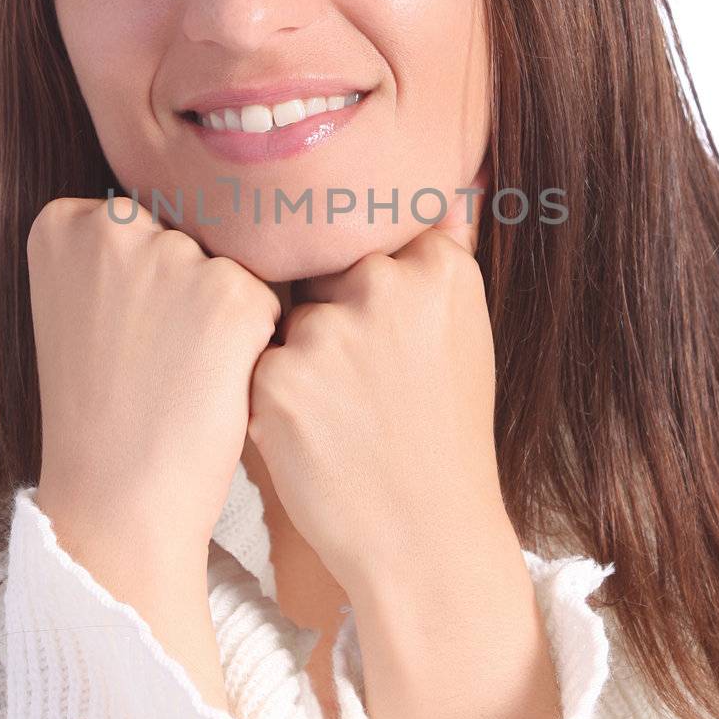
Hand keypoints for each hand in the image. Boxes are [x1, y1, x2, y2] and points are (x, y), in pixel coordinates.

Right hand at [28, 197, 281, 559]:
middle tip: (148, 363)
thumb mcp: (82, 309)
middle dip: (185, 295)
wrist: (115, 501)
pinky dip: (253, 347)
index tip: (113, 337)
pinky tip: (209, 387)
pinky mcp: (232, 295)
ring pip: (230, 268)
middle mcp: (114, 224)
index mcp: (63, 221)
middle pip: (189, 237)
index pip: (143, 220)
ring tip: (176, 378)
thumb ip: (120, 251)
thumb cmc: (102, 412)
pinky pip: (268, 303)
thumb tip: (204, 208)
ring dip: (222, 319)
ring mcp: (174, 257)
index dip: (144, 288)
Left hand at [245, 158, 503, 599]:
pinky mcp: (278, 378)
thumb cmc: (443, 436)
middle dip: (330, 320)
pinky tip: (316, 438)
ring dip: (299, 362)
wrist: (427, 539)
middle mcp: (384, 285)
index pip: (370, 233)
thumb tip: (454, 179)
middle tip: (369, 389)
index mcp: (438, 268)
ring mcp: (329, 331)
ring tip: (346, 421)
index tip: (379, 328)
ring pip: (286, 321)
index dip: (367, 284)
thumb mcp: (463, 334)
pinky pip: (255, 365)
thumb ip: (435, 260)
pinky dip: (274, 400)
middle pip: (323, 275)